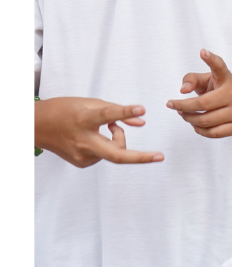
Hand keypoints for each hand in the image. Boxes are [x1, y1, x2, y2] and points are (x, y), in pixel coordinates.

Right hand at [35, 97, 162, 167]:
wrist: (37, 127)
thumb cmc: (65, 110)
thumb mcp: (92, 103)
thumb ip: (118, 112)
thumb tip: (141, 121)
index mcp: (84, 120)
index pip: (107, 115)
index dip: (125, 112)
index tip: (141, 109)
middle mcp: (83, 141)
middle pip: (116, 154)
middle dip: (141, 157)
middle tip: (160, 156)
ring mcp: (82, 155)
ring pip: (114, 150)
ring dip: (118, 138)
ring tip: (108, 126)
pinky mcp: (82, 163)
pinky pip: (105, 154)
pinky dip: (108, 144)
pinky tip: (97, 135)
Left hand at [168, 50, 231, 137]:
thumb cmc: (220, 88)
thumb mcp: (207, 78)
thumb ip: (191, 79)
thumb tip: (183, 90)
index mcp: (228, 80)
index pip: (220, 68)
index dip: (211, 60)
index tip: (202, 52)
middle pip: (202, 104)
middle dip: (182, 107)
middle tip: (173, 105)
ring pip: (205, 121)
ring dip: (189, 119)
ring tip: (184, 114)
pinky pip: (211, 133)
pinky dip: (198, 130)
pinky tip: (195, 123)